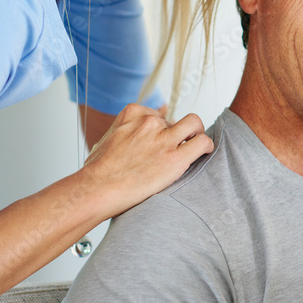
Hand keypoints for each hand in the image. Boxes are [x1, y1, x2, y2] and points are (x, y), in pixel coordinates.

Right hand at [81, 103, 212, 216]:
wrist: (96, 189)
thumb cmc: (98, 170)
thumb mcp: (107, 138)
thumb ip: (124, 130)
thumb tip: (132, 128)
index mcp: (133, 113)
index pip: (159, 114)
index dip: (162, 130)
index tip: (159, 143)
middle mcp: (150, 121)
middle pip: (176, 120)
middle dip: (177, 134)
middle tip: (175, 149)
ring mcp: (163, 138)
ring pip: (195, 124)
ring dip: (196, 134)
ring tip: (192, 147)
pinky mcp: (175, 157)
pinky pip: (202, 143)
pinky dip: (206, 147)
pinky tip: (202, 154)